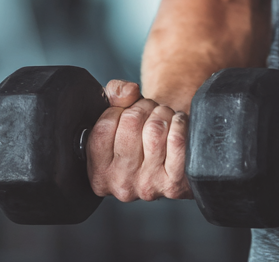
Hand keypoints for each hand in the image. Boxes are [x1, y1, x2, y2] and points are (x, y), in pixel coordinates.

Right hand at [86, 80, 191, 201]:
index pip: (103, 127)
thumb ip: (114, 94)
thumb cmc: (139, 134)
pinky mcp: (174, 183)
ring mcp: (147, 186)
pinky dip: (180, 123)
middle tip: (148, 111)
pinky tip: (177, 125)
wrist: (171, 158)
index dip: (118, 109)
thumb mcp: (117, 114)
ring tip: (163, 118)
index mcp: (99, 173)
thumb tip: (128, 92)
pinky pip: (177, 140)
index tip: (126, 110)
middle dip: (143, 107)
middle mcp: (120, 184)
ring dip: (162, 113)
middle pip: (131, 123)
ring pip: (155, 129)